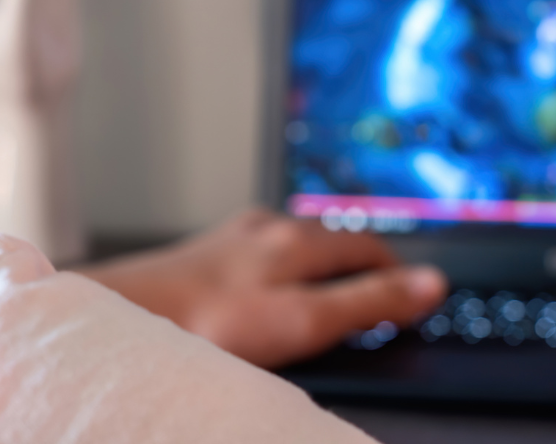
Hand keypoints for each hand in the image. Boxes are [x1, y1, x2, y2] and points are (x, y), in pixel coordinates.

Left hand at [77, 208, 447, 369]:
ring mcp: (228, 240)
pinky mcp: (199, 257)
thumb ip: (367, 303)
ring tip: (334, 293)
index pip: (367, 245)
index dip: (398, 272)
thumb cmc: (209, 326)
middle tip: (384, 295)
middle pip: (330, 242)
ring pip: (290, 246)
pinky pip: (255, 259)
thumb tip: (431, 283)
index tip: (418, 295)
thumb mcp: (304, 322)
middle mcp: (262, 229)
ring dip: (318, 266)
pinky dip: (278, 275)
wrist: (124, 318)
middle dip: (361, 264)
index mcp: (295, 239)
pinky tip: (266, 294)